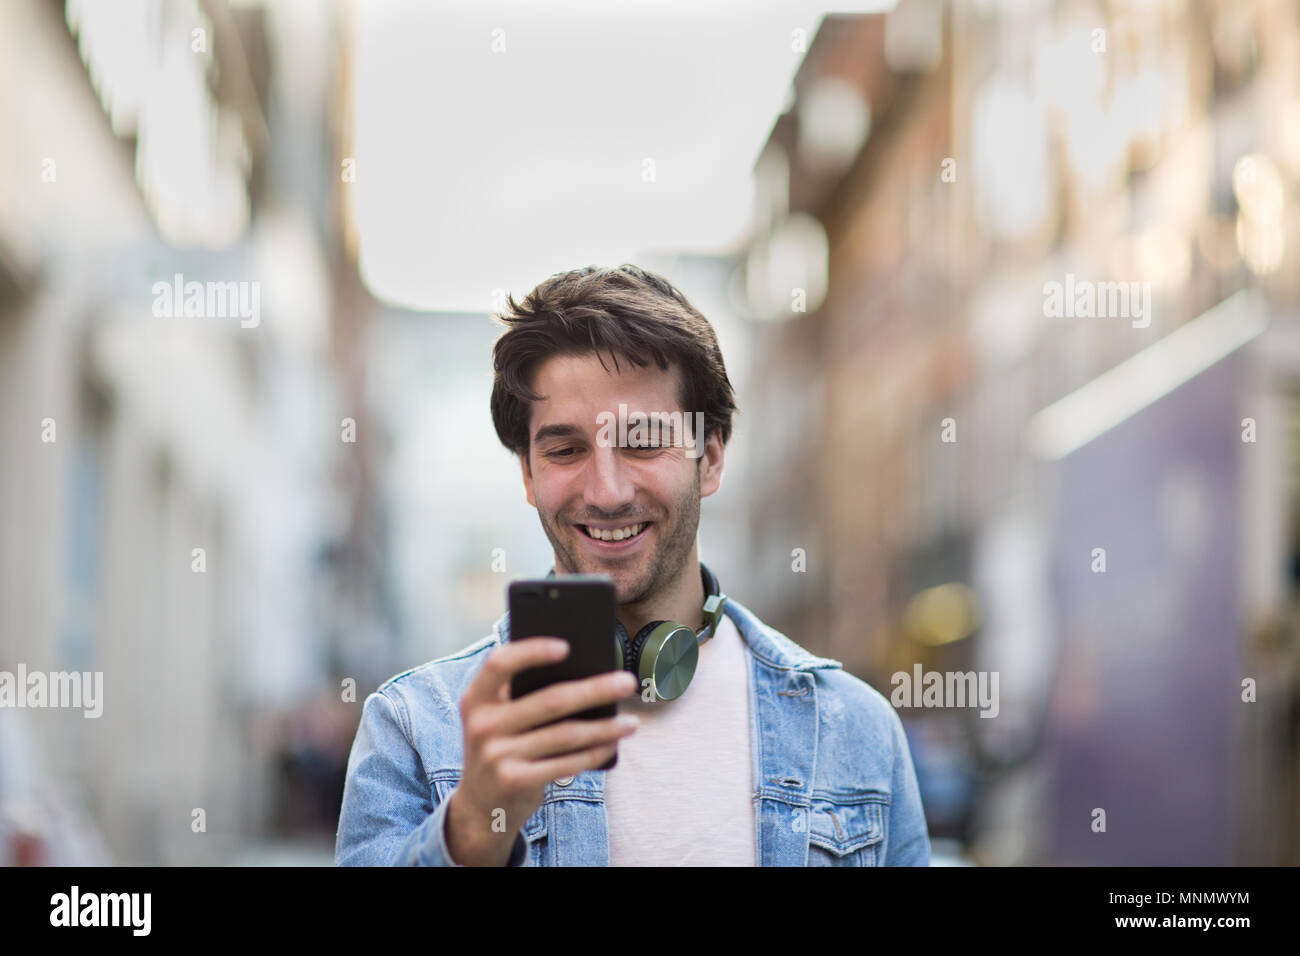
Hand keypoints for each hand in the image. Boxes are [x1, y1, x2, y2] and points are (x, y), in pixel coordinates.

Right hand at [444, 637, 639, 864]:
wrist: (481, 804)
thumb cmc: (502, 745)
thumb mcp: (498, 717)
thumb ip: (524, 695)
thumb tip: (585, 673)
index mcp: (476, 697)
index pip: (499, 663)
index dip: (532, 651)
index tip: (567, 646)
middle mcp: (482, 724)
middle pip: (550, 701)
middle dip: (595, 690)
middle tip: (627, 682)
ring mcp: (497, 755)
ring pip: (565, 735)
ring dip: (604, 728)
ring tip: (632, 722)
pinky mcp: (514, 781)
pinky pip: (565, 764)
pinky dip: (594, 754)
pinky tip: (612, 745)